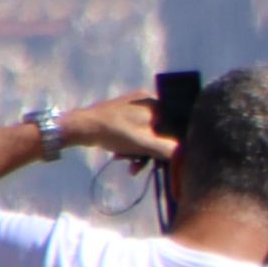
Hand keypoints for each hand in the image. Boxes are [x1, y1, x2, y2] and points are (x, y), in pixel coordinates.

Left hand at [57, 95, 178, 164]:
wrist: (80, 127)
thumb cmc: (115, 132)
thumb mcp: (146, 144)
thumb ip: (170, 150)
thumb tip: (188, 156)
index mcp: (155, 102)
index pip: (175, 123)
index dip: (174, 143)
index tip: (167, 160)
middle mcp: (146, 100)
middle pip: (160, 131)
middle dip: (152, 151)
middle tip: (142, 166)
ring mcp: (133, 106)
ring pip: (147, 133)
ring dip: (139, 152)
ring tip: (129, 165)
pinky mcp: (121, 113)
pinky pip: (135, 131)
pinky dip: (131, 145)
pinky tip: (121, 156)